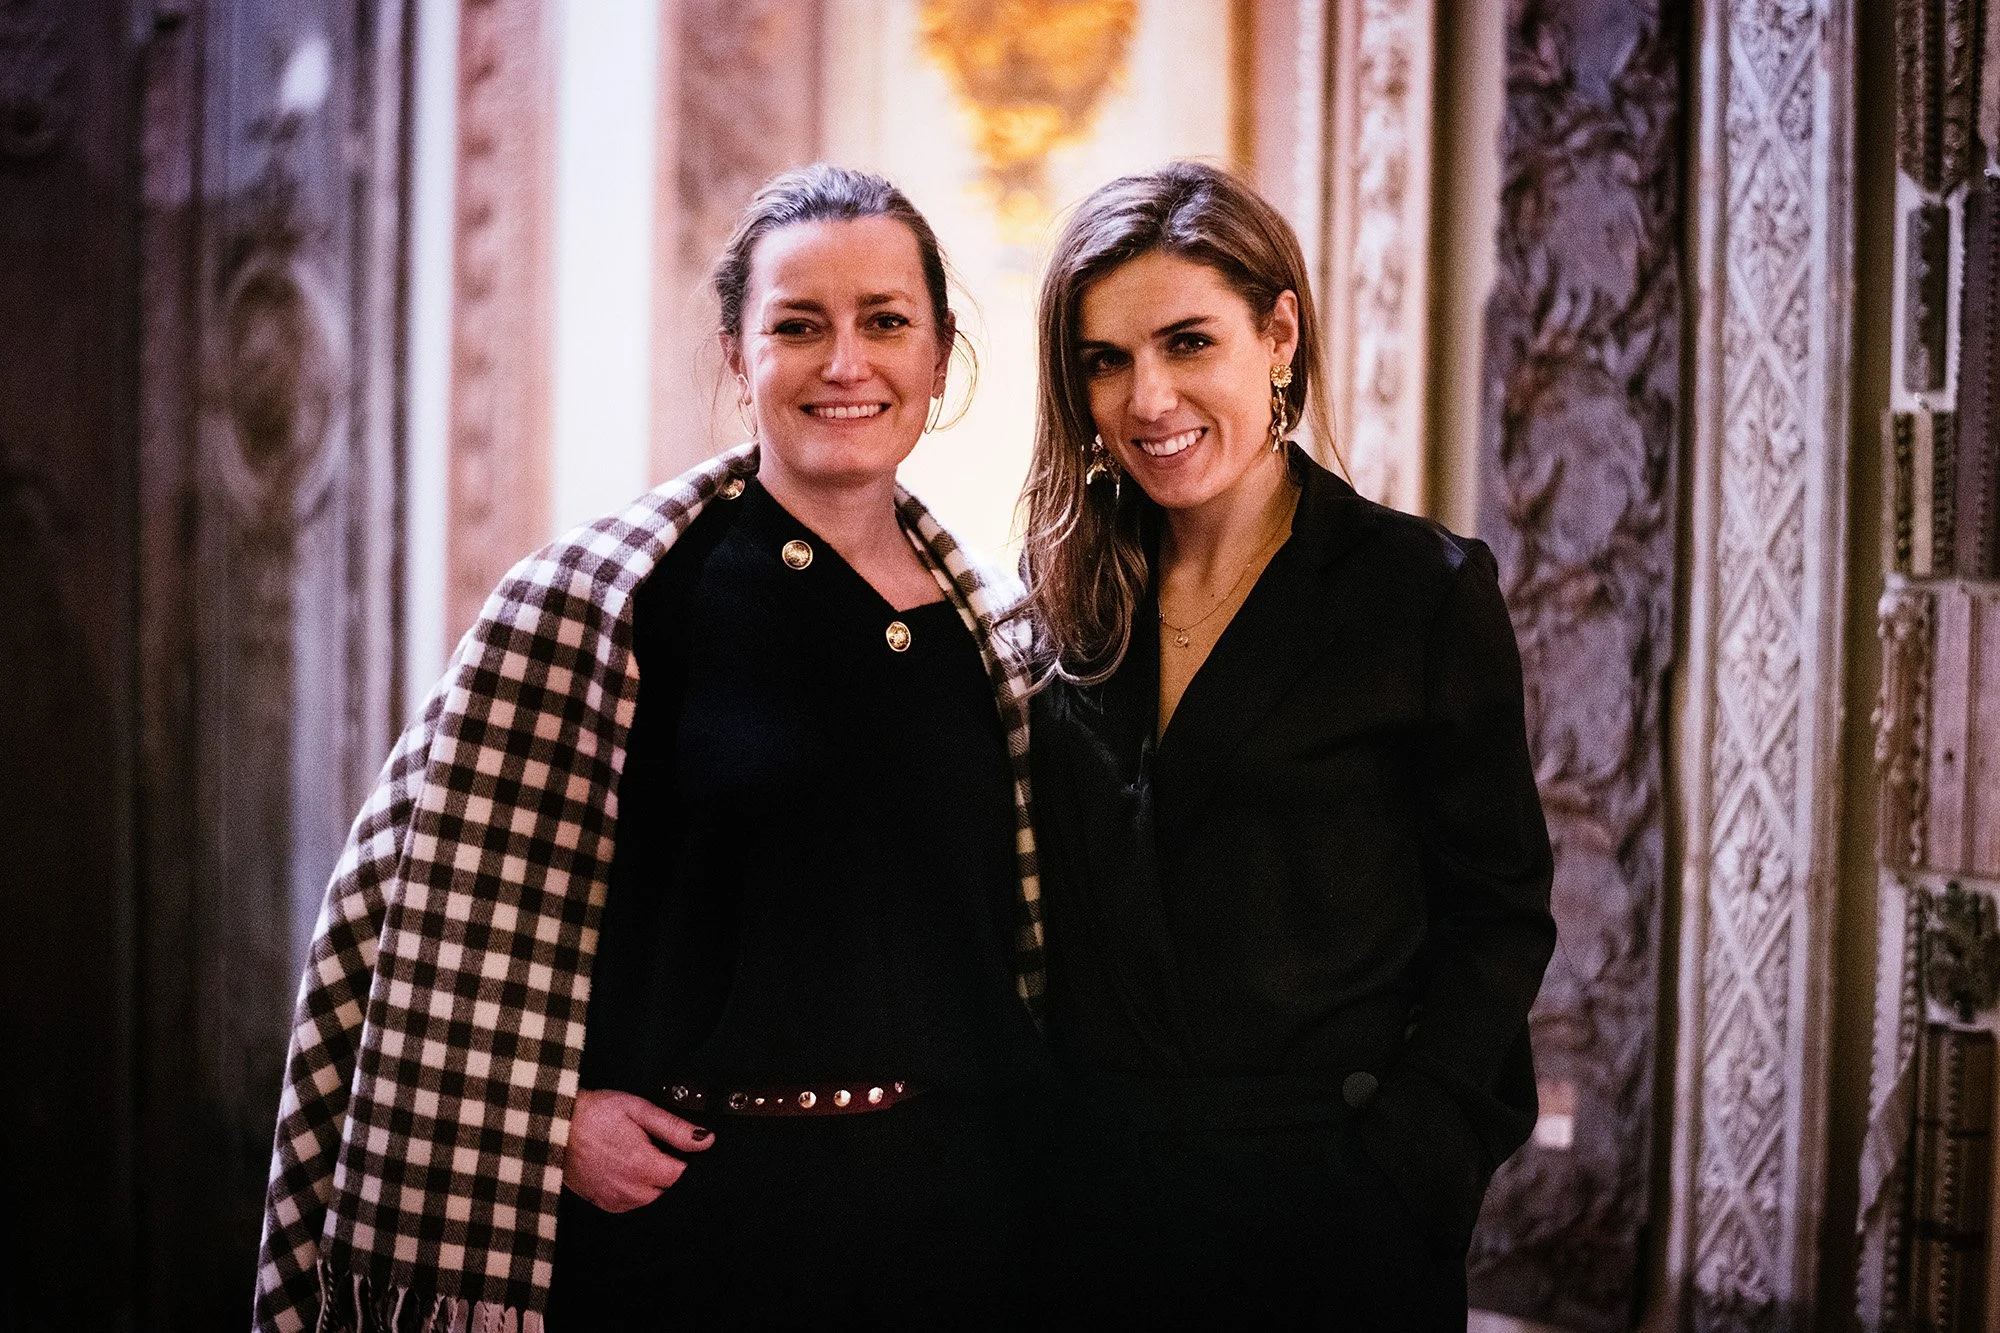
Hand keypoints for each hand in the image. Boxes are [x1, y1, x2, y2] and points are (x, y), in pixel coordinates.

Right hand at [563, 1088, 714, 1212]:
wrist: (555, 1126)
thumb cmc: (597, 1113)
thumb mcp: (638, 1109)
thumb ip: (674, 1128)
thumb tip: (707, 1140)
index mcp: (643, 1166)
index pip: (684, 1178)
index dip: (693, 1166)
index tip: (692, 1154)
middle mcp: (631, 1190)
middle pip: (670, 1193)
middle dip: (674, 1176)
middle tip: (668, 1154)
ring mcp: (616, 1200)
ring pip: (653, 1202)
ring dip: (657, 1186)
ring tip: (649, 1160)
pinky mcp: (604, 1204)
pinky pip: (633, 1206)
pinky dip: (639, 1193)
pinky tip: (634, 1173)